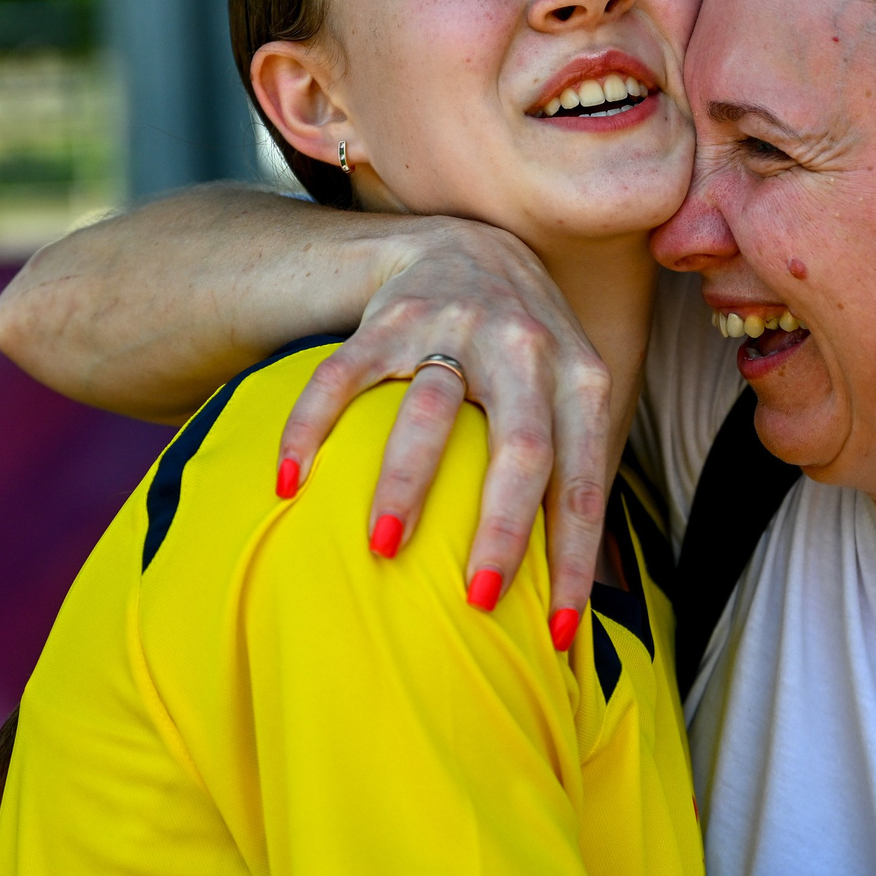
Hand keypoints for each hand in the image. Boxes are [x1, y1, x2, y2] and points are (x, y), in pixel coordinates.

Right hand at [273, 220, 610, 638]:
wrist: (471, 245)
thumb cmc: (529, 352)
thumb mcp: (571, 393)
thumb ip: (577, 468)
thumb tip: (586, 590)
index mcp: (579, 377)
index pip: (585, 481)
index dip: (575, 556)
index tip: (560, 630)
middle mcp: (524, 347)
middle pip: (522, 446)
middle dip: (503, 526)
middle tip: (480, 597)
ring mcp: (454, 327)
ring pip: (431, 408)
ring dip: (407, 480)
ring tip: (386, 546)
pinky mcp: (388, 316)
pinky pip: (342, 374)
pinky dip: (311, 426)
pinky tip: (289, 480)